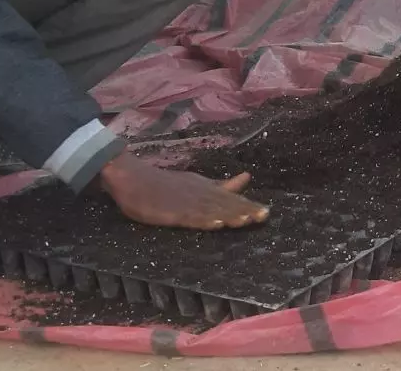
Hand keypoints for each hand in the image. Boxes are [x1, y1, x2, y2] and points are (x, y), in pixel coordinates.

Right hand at [99, 151, 268, 229]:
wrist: (133, 177)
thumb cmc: (166, 184)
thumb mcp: (199, 183)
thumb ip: (223, 184)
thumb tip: (247, 178)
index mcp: (208, 190)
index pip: (231, 199)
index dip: (248, 205)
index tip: (266, 212)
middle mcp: (200, 195)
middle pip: (225, 204)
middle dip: (244, 210)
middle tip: (263, 215)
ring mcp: (186, 203)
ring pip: (211, 210)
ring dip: (228, 214)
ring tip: (246, 220)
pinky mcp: (171, 212)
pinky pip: (189, 217)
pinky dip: (203, 220)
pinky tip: (215, 223)